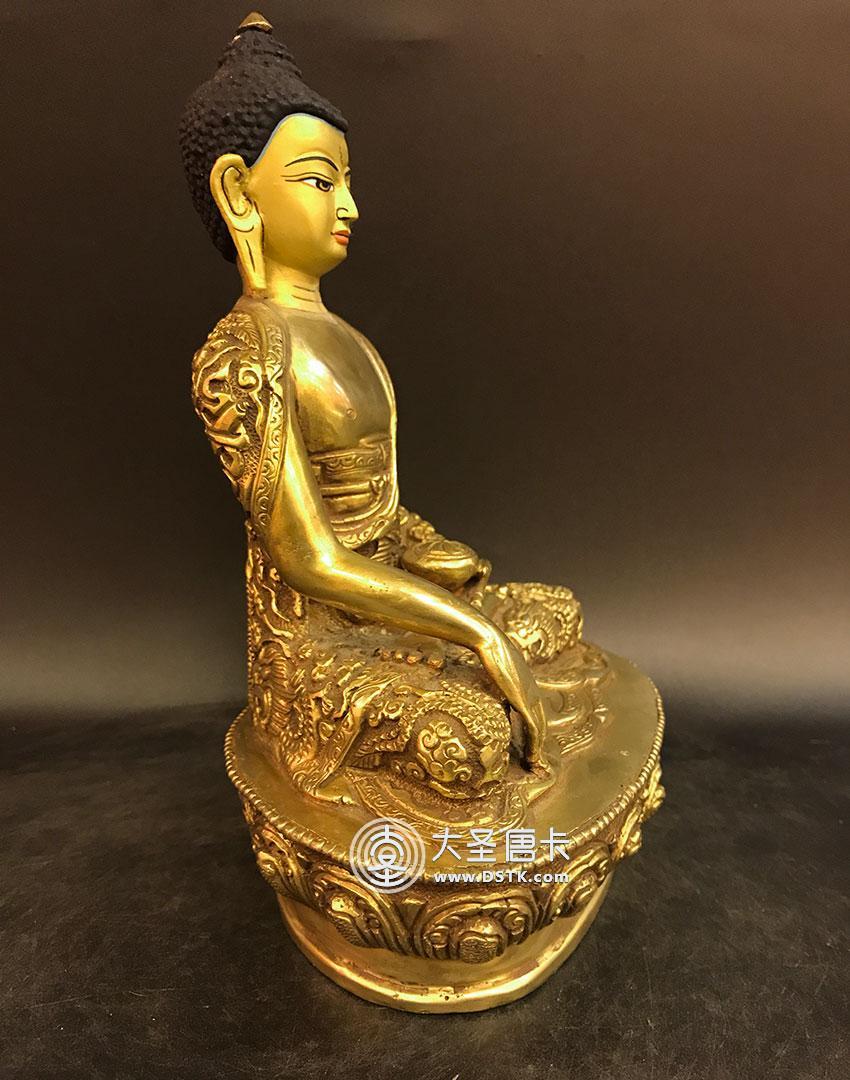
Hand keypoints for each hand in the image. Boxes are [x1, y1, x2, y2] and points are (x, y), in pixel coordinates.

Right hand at [475, 623, 550, 773]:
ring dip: (538, 747)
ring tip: (534, 761)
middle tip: (535, 759)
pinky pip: (534, 727)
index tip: (529, 743)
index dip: (533, 729)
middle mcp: (533, 690)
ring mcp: (531, 694)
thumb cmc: (486, 652)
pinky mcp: (524, 700)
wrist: (488, 641)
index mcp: (526, 684)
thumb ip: (497, 685)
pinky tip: (532, 755)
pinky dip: (535, 743)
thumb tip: (488, 694)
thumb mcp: (493, 672)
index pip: (534, 712)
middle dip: (539, 742)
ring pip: (540, 728)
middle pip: (541, 722)